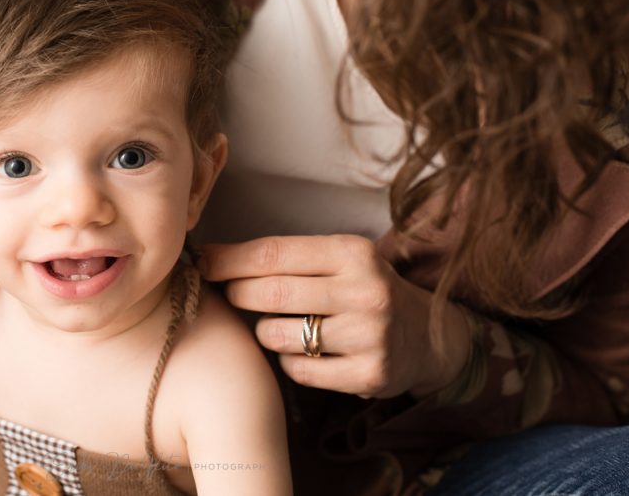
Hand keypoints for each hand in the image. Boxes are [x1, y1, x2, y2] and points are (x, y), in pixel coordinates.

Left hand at [201, 235, 471, 398]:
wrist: (427, 335)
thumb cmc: (363, 288)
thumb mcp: (338, 258)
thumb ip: (285, 257)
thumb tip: (208, 255)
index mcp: (352, 252)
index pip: (272, 254)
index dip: (228, 260)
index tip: (201, 261)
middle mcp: (365, 292)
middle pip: (270, 294)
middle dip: (237, 294)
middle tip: (229, 295)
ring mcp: (369, 336)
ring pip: (278, 336)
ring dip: (264, 332)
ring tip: (276, 325)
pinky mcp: (368, 375)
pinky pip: (298, 371)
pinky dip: (288, 361)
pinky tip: (302, 351)